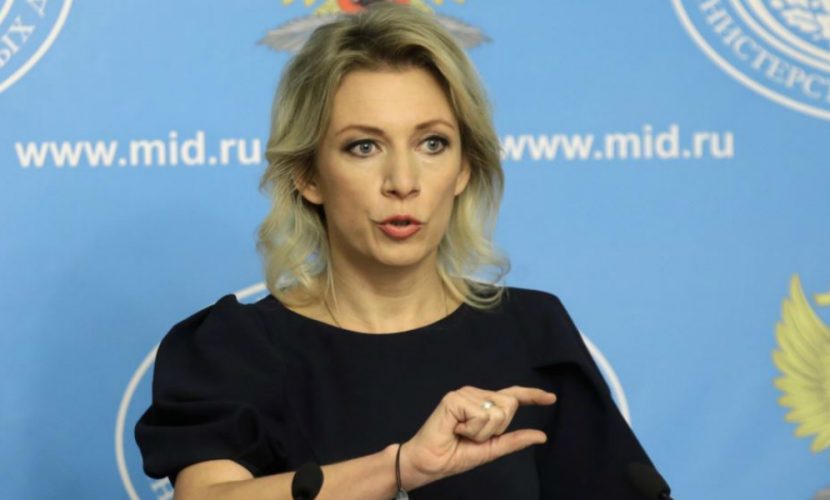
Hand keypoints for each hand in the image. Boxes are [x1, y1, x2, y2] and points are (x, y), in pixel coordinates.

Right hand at [398, 385, 555, 489]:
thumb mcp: (491, 449)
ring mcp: (464, 394)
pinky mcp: (454, 399)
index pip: (512, 396)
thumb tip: (541, 436)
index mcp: (484, 404)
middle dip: (496, 428)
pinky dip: (471, 430)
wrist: (430, 463)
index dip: (532, 396)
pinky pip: (481, 415)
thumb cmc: (455, 455)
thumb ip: (514, 440)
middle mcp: (475, 394)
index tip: (552, 398)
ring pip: (496, 412)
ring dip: (481, 432)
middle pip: (509, 405)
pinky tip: (455, 429)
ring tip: (462, 433)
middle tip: (472, 436)